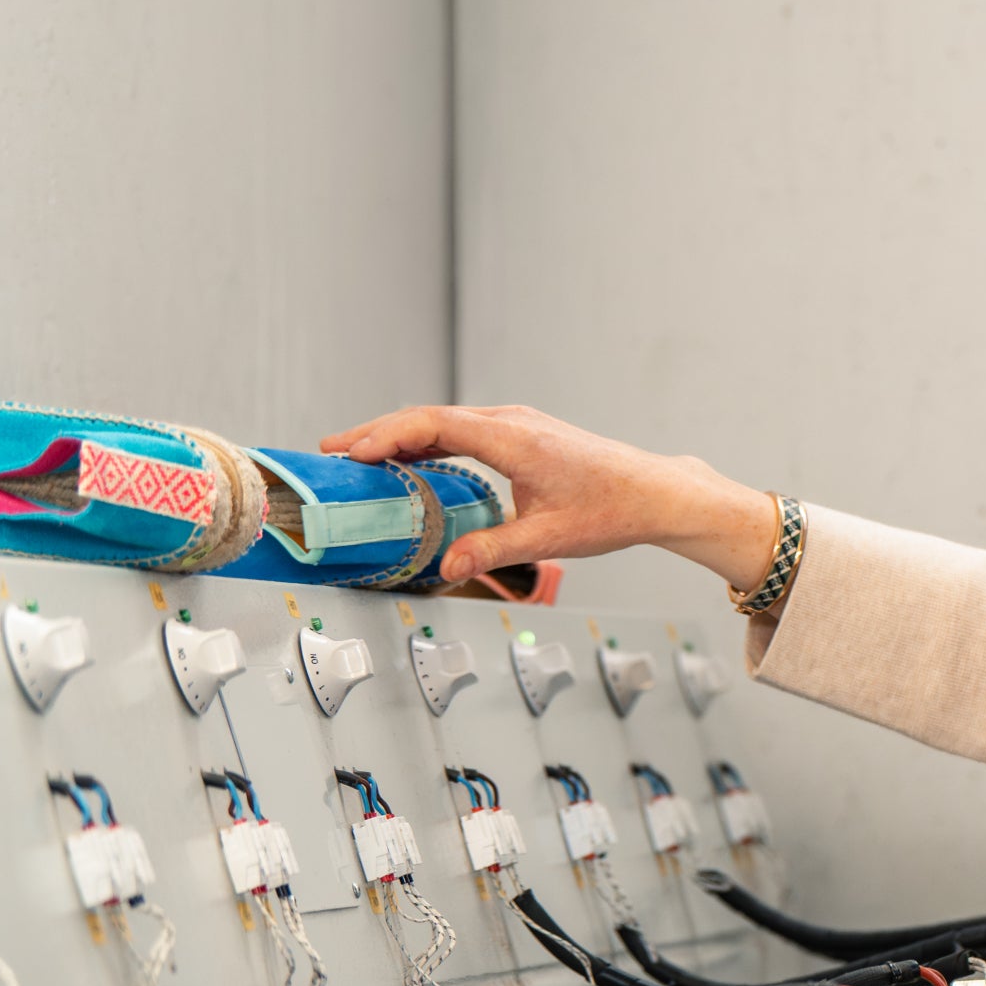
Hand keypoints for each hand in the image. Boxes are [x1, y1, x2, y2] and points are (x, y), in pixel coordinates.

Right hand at [317, 404, 782, 592]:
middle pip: (428, 417)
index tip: (350, 452)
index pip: (433, 425)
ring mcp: (517, 424)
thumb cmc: (611, 508)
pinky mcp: (522, 434)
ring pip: (444, 421)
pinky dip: (429, 441)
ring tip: (358, 454)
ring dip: (400, 435)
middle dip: (377, 433)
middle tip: (332, 451)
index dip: (386, 436)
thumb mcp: (547, 538)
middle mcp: (511, 422)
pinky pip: (463, 431)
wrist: (654, 492)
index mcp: (513, 438)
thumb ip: (491, 550)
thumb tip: (446, 568)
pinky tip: (410, 459)